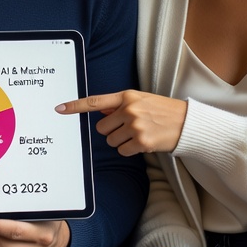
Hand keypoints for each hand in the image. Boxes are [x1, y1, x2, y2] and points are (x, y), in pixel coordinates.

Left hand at [56, 90, 187, 154]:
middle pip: (102, 128)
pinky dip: (131, 149)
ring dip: (122, 141)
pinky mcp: (142, 142)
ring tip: (140, 133)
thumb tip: (102, 114)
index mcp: (127, 96)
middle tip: (129, 128)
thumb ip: (120, 105)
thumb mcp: (142, 100)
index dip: (76, 106)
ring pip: (111, 141)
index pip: (96, 101)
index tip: (60, 108)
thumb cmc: (163, 110)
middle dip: (112, 131)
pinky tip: (145, 142)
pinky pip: (123, 150)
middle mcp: (129, 109)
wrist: (187, 122)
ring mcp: (135, 126)